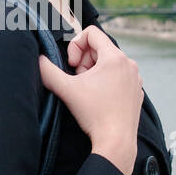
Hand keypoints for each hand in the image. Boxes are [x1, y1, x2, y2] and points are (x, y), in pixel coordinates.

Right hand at [38, 26, 141, 174]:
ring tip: (87, 91)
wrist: (116, 141)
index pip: (91, 33)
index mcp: (115, 57)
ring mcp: (135, 78)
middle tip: (78, 80)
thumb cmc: (94, 114)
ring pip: (109, 63)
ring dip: (94, 72)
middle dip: (83, 61)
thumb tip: (39, 60)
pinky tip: (99, 99)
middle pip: (99, 48)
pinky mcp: (137, 92)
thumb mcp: (66, 89)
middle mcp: (129, 64)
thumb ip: (48, 71)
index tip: (71, 65)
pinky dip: (106, 82)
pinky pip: (118, 77)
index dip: (75, 45)